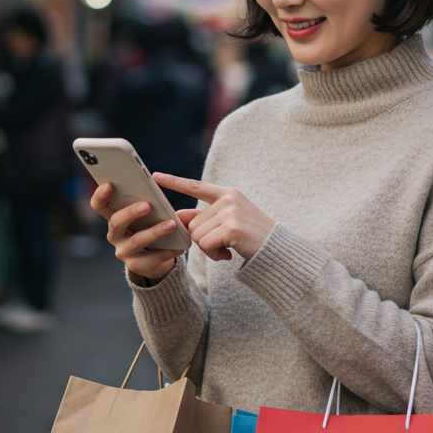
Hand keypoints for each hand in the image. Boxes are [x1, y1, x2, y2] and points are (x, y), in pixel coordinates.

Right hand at [90, 184, 186, 281]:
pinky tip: (180, 245)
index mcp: (113, 216)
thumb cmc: (150, 225)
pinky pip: (152, 258)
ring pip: (137, 240)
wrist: (154, 258)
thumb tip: (153, 187)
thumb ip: (144, 201)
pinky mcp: (137, 265)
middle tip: (148, 205)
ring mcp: (123, 251)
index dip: (100, 195)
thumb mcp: (145, 213)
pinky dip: (167, 250)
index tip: (109, 184)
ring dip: (155, 232)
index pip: (99, 205)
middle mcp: (114, 234)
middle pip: (116, 222)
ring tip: (172, 224)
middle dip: (131, 212)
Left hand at [153, 173, 275, 261]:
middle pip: (193, 223)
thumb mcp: (228, 222)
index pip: (196, 186)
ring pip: (197, 235)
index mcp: (227, 194)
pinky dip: (214, 255)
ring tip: (227, 250)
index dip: (174, 182)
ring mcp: (231, 212)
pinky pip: (206, 245)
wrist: (278, 251)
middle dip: (203, 240)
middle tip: (222, 246)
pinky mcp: (232, 228)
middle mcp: (228, 199)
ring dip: (208, 249)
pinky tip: (229, 256)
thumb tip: (178, 215)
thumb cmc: (252, 238)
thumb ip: (205, 218)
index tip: (155, 176)